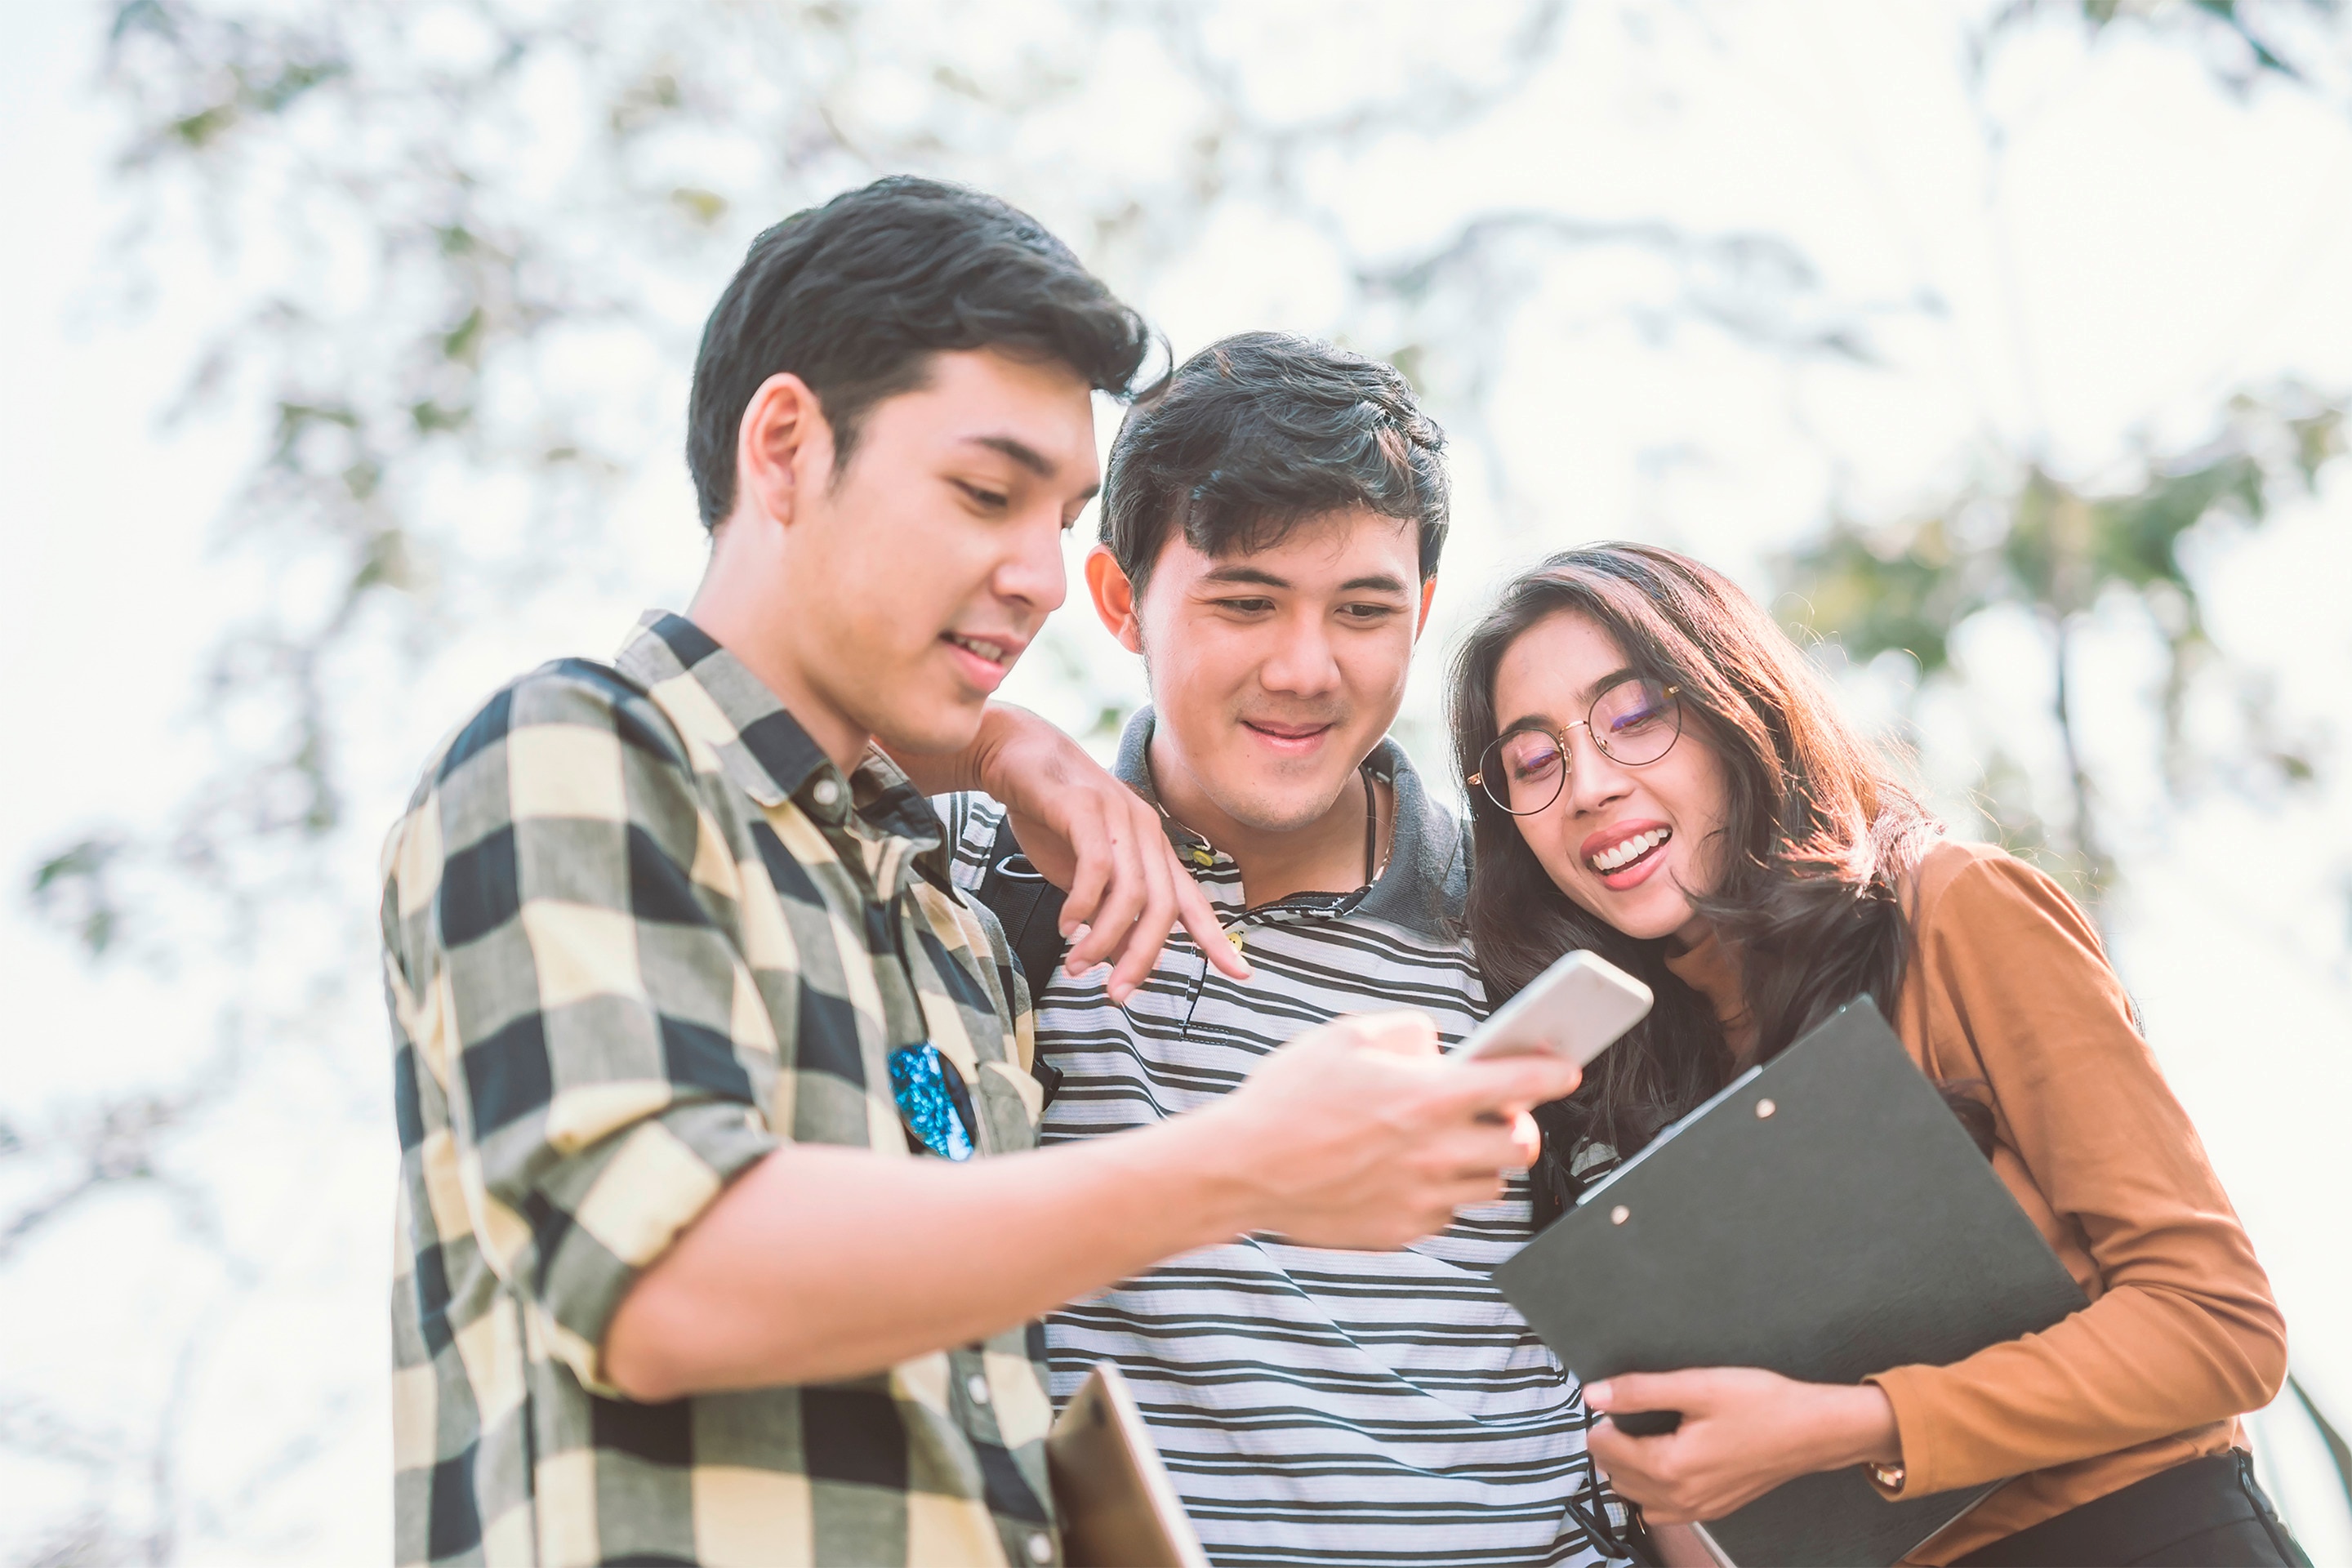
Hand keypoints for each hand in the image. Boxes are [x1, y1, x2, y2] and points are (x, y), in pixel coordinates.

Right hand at [967, 705, 1248, 1003]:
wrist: (1017, 756)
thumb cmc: (1053, 818)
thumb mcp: (1085, 877)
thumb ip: (1107, 915)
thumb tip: (1123, 964)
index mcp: (1153, 850)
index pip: (1191, 902)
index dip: (1216, 940)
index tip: (1241, 975)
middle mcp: (1147, 833)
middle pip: (1164, 907)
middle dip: (1144, 958)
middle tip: (1116, 995)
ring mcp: (1120, 817)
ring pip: (1131, 893)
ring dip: (1104, 939)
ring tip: (1078, 965)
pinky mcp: (1086, 808)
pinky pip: (1097, 868)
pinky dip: (1082, 904)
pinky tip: (1065, 925)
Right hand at [1198, 1010, 1581, 1248]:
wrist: (1239, 1170)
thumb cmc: (1288, 1096)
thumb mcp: (1345, 1036)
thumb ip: (1408, 1031)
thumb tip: (1440, 1046)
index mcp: (1428, 1097)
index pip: (1521, 1085)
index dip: (1554, 1073)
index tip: (1567, 1068)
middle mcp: (1436, 1152)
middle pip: (1522, 1147)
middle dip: (1519, 1125)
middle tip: (1495, 1111)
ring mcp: (1421, 1198)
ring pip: (1490, 1184)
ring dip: (1481, 1160)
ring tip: (1445, 1140)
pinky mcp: (1402, 1230)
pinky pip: (1447, 1211)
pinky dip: (1440, 1190)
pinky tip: (1404, 1169)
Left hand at [1583, 1369, 1900, 1523]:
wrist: (1812, 1432)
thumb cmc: (1760, 1404)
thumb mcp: (1697, 1386)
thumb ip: (1640, 1391)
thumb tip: (1594, 1394)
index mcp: (1670, 1467)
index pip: (1605, 1450)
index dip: (1600, 1422)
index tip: (1609, 1402)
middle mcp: (1680, 1498)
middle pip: (1616, 1477)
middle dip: (1610, 1447)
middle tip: (1622, 1415)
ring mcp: (1698, 1509)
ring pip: (1637, 1498)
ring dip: (1627, 1471)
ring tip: (1638, 1437)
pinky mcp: (1714, 1510)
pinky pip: (1664, 1511)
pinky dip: (1652, 1491)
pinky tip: (1664, 1464)